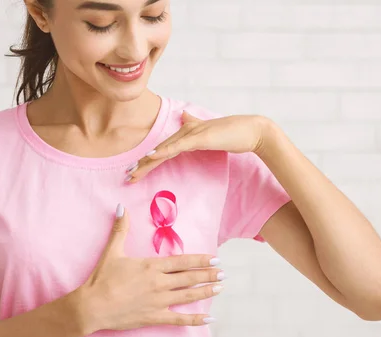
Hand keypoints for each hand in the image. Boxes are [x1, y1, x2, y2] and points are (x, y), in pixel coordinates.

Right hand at [75, 204, 225, 331]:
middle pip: (190, 278)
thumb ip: (120, 229)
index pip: (182, 262)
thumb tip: (120, 207)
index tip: (215, 259)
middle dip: (208, 275)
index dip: (201, 260)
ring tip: (220, 288)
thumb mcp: (112, 251)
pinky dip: (195, 319)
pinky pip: (179, 320)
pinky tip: (208, 319)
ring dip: (206, 292)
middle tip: (223, 273)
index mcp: (152, 266)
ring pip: (188, 296)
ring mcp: (159, 301)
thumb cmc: (102, 278)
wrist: (92, 306)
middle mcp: (159, 283)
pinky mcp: (155, 317)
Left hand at [125, 111, 269, 182]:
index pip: (163, 149)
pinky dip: (163, 151)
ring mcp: (193, 133)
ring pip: (164, 149)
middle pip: (159, 150)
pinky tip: (152, 157)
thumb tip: (184, 116)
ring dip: (147, 161)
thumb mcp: (210, 133)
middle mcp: (186, 130)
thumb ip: (196, 126)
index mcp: (187, 133)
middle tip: (128, 177)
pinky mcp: (200, 137)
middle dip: (142, 164)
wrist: (252, 130)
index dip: (149, 161)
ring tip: (133, 172)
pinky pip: (178, 146)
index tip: (136, 172)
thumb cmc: (233, 134)